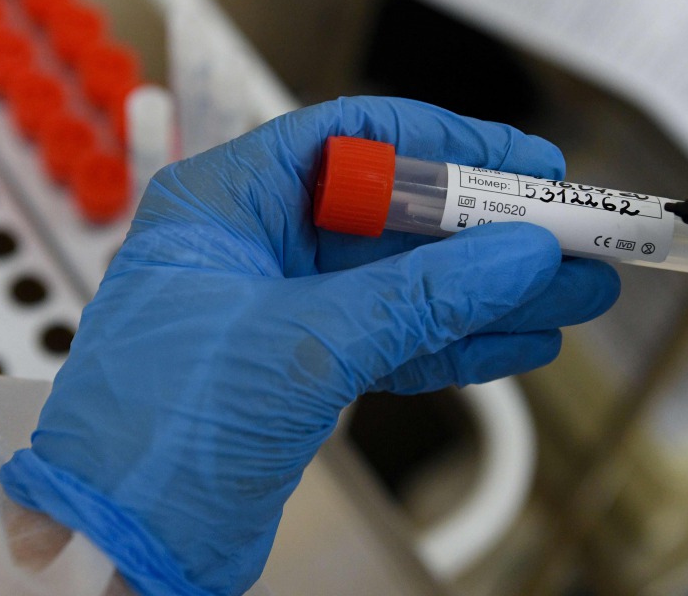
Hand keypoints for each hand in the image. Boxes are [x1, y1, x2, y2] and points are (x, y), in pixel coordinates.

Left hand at [0, 97, 619, 594]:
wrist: (116, 549)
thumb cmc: (151, 436)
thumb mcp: (298, 345)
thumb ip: (416, 297)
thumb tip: (514, 253)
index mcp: (226, 204)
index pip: (352, 138)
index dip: (445, 142)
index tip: (521, 160)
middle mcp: (253, 247)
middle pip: (392, 214)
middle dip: (484, 229)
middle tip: (567, 232)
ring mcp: (282, 311)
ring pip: (404, 283)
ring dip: (487, 290)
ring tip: (572, 289)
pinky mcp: (303, 372)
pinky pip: (397, 339)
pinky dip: (458, 340)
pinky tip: (520, 338)